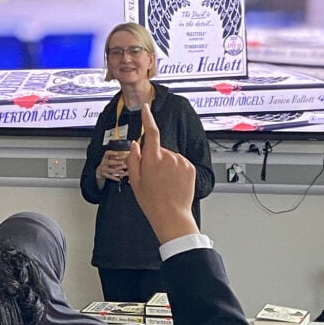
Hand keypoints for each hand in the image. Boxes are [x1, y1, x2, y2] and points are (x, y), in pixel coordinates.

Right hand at [96, 150, 128, 185]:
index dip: (111, 153)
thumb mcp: (111, 159)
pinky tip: (119, 179)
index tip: (117, 153)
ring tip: (123, 171)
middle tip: (123, 162)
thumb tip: (128, 154)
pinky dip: (114, 178)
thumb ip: (117, 157)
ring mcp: (103, 169)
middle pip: (109, 162)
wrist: (100, 172)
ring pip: (109, 170)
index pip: (107, 153)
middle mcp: (103, 162)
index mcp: (105, 157)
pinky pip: (109, 176)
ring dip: (117, 171)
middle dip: (116, 162)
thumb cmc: (109, 164)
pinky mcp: (103, 174)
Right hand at [127, 103, 198, 243]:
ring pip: (170, 157)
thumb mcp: (135, 181)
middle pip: (159, 150)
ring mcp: (181, 162)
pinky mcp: (190, 167)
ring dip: (167, 165)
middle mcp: (169, 157)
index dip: (148, 118)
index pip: (151, 132)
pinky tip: (173, 183)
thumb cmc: (152, 202)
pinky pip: (180, 163)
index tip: (146, 108)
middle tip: (153, 178)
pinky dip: (176, 170)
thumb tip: (135, 144)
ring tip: (164, 183)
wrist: (172, 216)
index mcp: (152, 159)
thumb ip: (133, 159)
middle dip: (155, 158)